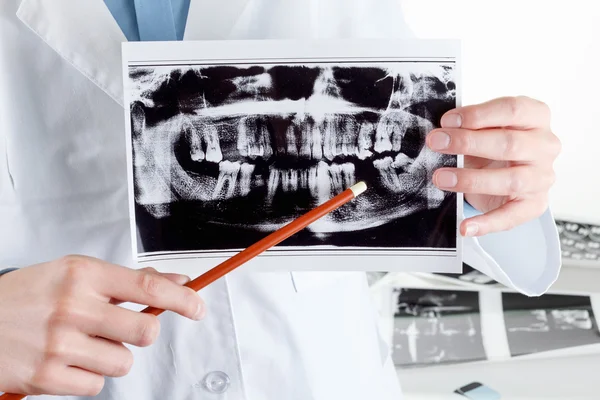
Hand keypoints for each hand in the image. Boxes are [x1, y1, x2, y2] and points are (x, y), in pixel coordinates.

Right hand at [0, 255, 204, 395]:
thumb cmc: (31, 295)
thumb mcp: (75, 274)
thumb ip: (128, 280)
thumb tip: (177, 283)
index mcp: (82, 275)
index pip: (147, 287)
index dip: (181, 299)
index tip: (197, 307)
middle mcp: (72, 307)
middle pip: (143, 332)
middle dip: (141, 334)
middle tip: (123, 329)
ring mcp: (57, 344)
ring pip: (122, 363)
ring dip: (111, 357)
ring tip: (83, 343)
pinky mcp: (45, 377)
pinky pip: (96, 386)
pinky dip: (88, 377)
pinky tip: (66, 361)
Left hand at [426, 96, 560, 235]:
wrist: (505, 171)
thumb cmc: (493, 144)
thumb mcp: (483, 128)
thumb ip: (468, 125)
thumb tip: (440, 131)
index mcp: (536, 117)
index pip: (512, 110)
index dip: (478, 115)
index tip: (447, 121)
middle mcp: (544, 146)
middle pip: (509, 143)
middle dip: (467, 143)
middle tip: (436, 143)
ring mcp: (541, 177)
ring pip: (510, 179)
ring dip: (471, 179)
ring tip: (441, 178)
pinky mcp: (534, 204)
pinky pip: (510, 216)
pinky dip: (486, 224)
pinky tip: (465, 226)